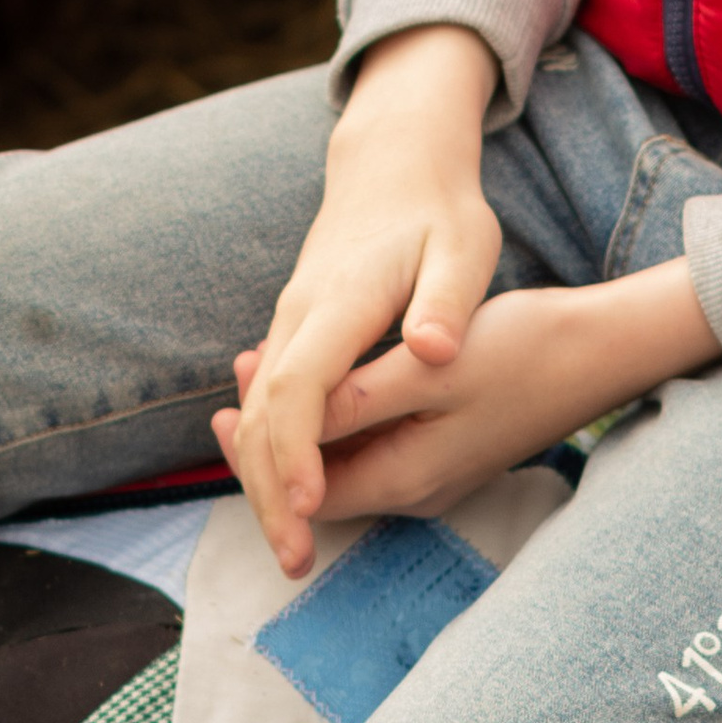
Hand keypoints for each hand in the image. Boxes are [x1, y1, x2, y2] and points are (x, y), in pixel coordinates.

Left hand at [219, 262, 720, 536]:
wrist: (600, 350)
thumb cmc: (521, 351)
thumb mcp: (433, 368)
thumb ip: (361, 399)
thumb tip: (297, 423)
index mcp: (407, 476)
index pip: (307, 494)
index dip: (256, 460)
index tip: (223, 413)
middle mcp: (417, 489)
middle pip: (321, 485)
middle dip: (269, 444)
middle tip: (229, 391)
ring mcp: (436, 472)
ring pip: (345, 462)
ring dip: (302, 426)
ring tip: (261, 374)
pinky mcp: (449, 448)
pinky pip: (374, 444)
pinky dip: (339, 417)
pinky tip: (327, 376)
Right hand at [221, 26, 502, 577]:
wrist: (393, 162)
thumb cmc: (435, 210)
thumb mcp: (463, 248)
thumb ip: (445, 304)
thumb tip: (434, 351)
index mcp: (338, 304)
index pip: (300, 387)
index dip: (298, 451)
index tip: (307, 509)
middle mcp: (300, 318)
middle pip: (264, 414)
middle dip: (269, 492)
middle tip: (295, 560)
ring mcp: (291, 324)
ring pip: (258, 412)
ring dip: (264, 479)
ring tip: (291, 543)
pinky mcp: (297, 332)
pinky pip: (269, 400)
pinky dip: (269, 448)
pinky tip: (282, 491)